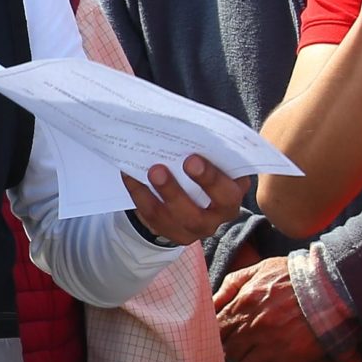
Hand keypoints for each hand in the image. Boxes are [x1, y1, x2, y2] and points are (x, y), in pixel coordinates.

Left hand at [121, 155, 247, 246]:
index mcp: (231, 197)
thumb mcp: (216, 165)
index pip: (228, 193)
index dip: (211, 178)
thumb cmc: (206, 173)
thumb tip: (188, 130)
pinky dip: (139, 193)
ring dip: (160, 192)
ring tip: (151, 171)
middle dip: (177, 191)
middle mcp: (214, 218)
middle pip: (198, 213)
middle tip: (163, 167)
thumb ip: (211, 154)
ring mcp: (191, 229)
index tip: (192, 159)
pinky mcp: (170, 231)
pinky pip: (151, 215)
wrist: (192, 199)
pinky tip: (130, 175)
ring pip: (173, 217)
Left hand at [214, 254, 323, 361]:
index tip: (229, 340)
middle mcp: (252, 326)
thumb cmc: (297, 275)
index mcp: (243, 304)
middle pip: (230, 352)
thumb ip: (232, 284)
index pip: (217, 330)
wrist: (335, 286)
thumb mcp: (260, 269)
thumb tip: (211, 301)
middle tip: (244, 357)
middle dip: (235, 356)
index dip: (220, 338)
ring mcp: (270, 344)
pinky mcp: (289, 359)